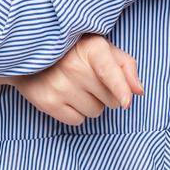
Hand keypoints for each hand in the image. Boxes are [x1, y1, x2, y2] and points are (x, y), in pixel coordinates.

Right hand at [6, 34, 144, 125]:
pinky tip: (65, 96)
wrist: (30, 53)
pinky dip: (74, 112)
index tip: (126, 102)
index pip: (109, 71)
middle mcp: (74, 66)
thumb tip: (139, 91)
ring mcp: (59, 85)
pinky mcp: (47, 101)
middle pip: (110, 100)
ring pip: (95, 112)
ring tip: (75, 86)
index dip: (120, 88)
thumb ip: (126, 66)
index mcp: (91, 48)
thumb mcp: (102, 49)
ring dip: (90, 104)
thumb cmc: (75, 51)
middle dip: (106, 94)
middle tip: (89, 80)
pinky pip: (77, 121)